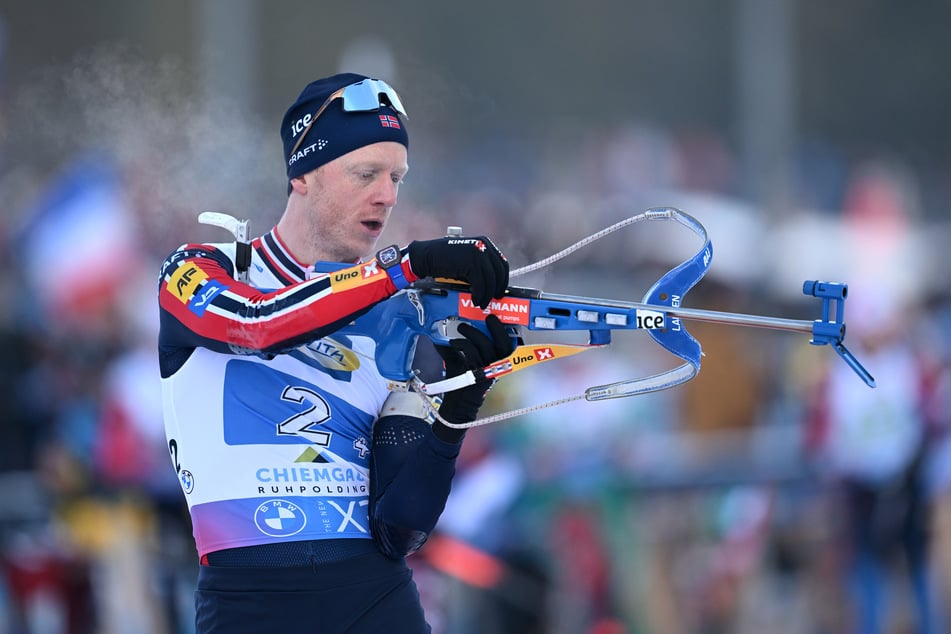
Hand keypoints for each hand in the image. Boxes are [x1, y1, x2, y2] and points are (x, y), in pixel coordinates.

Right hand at [407, 236, 508, 307]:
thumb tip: (491, 284)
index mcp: (485, 243)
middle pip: (499, 272)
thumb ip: (480, 266)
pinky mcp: (471, 263)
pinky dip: (479, 295)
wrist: (427, 256)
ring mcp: (478, 254)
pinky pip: (480, 284)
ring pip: (490, 280)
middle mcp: (484, 246)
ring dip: (487, 295)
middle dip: (496, 288)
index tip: (499, 290)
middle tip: (493, 299)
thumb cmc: (444, 259)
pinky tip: (475, 300)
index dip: (502, 280)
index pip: (502, 264)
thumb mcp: (467, 258)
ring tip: (482, 303)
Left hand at [434, 315, 515, 433]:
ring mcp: (487, 371)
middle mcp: (495, 368)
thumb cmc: (460, 386)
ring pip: (486, 345)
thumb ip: (453, 350)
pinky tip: (453, 343)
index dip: (502, 331)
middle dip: (497, 328)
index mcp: (495, 363)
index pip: (506, 345)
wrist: (457, 407)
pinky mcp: (477, 375)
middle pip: (504, 344)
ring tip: (461, 328)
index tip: (492, 319)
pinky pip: (471, 352)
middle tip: (487, 318)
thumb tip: (440, 336)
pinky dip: (461, 344)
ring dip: (472, 333)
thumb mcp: (458, 364)